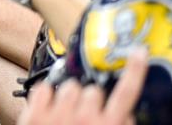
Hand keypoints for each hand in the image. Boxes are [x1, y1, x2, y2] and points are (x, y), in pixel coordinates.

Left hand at [18, 48, 147, 124]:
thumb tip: (123, 112)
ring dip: (68, 98)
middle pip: (92, 89)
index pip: (126, 93)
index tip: (137, 53)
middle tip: (85, 117)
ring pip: (68, 86)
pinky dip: (45, 96)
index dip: (134, 70)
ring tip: (66, 116)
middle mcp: (84, 118)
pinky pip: (43, 88)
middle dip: (90, 100)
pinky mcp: (34, 113)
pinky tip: (48, 111)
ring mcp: (58, 113)